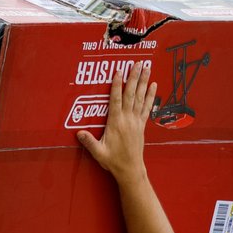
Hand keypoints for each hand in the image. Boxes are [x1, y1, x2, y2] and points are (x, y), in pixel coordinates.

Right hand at [78, 62, 152, 181]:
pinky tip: (153, 86)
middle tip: (138, 63)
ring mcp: (136, 121)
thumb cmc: (113, 161)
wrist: (130, 170)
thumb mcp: (98, 152)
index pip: (116, 100)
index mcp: (116, 123)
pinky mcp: (142, 125)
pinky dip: (150, 95)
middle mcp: (128, 119)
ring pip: (140, 97)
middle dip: (134, 77)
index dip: (117, 85)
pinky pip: (147, 107)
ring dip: (144, 82)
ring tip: (147, 68)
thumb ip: (89, 142)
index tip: (119, 72)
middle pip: (131, 94)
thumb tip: (78, 133)